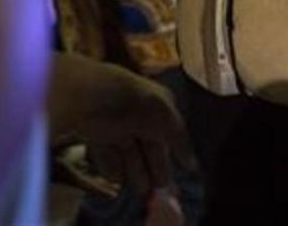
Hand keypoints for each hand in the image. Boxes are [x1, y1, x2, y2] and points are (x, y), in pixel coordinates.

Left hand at [50, 54, 194, 195]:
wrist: (97, 97)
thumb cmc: (140, 105)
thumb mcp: (168, 122)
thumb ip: (180, 142)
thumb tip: (191, 165)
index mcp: (161, 107)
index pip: (171, 134)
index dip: (175, 154)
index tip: (179, 175)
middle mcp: (141, 116)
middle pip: (150, 147)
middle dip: (155, 168)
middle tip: (160, 190)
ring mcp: (119, 125)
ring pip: (129, 153)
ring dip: (136, 172)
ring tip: (142, 191)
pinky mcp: (97, 134)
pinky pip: (107, 153)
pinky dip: (112, 166)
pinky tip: (118, 180)